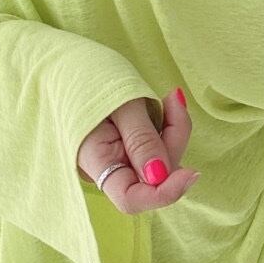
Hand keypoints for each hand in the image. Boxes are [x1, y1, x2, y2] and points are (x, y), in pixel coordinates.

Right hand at [76, 86, 196, 213]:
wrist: (71, 63)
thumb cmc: (89, 77)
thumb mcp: (120, 103)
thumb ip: (141, 139)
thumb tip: (160, 176)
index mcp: (95, 161)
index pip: (131, 198)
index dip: (164, 193)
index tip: (192, 172)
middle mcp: (107, 168)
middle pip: (154, 178)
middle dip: (174, 143)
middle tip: (173, 101)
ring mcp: (119, 159)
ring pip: (161, 162)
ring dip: (174, 132)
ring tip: (170, 97)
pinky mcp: (130, 148)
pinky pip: (158, 148)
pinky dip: (169, 128)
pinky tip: (167, 104)